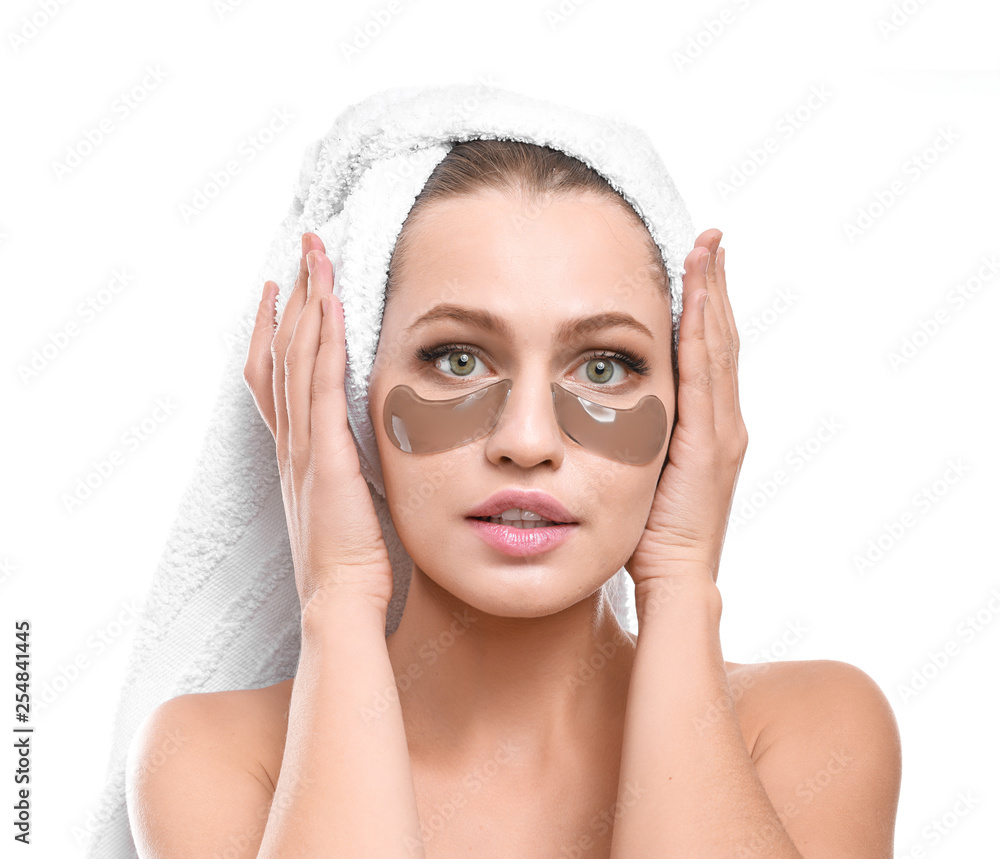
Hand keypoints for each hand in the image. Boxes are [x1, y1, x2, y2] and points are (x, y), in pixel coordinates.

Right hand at [243, 232, 394, 614]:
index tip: (282, 291)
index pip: (276, 377)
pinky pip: (321, 385)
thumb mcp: (343, 506)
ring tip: (315, 254)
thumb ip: (346, 471)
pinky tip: (330, 304)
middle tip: (302, 248)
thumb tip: (362, 451)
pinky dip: (323, 340)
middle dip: (294, 296)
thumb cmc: (349, 564)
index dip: (275, 330)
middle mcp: (291, 442)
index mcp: (295, 454)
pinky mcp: (326, 455)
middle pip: (282, 352)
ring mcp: (304, 446)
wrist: (339, 601)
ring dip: (308, 301)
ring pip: (298, 357)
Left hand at [625, 229, 746, 589]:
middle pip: (720, 337)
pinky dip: (705, 327)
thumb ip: (635, 435)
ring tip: (708, 246)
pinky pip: (706, 372)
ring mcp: (722, 428)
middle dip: (715, 284)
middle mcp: (724, 420)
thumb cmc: (649, 533)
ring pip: (718, 345)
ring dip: (714, 293)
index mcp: (708, 426)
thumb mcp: (640, 471)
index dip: (706, 305)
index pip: (707, 352)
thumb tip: (600, 404)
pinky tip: (699, 292)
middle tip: (711, 236)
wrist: (673, 577)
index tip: (698, 261)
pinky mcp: (710, 440)